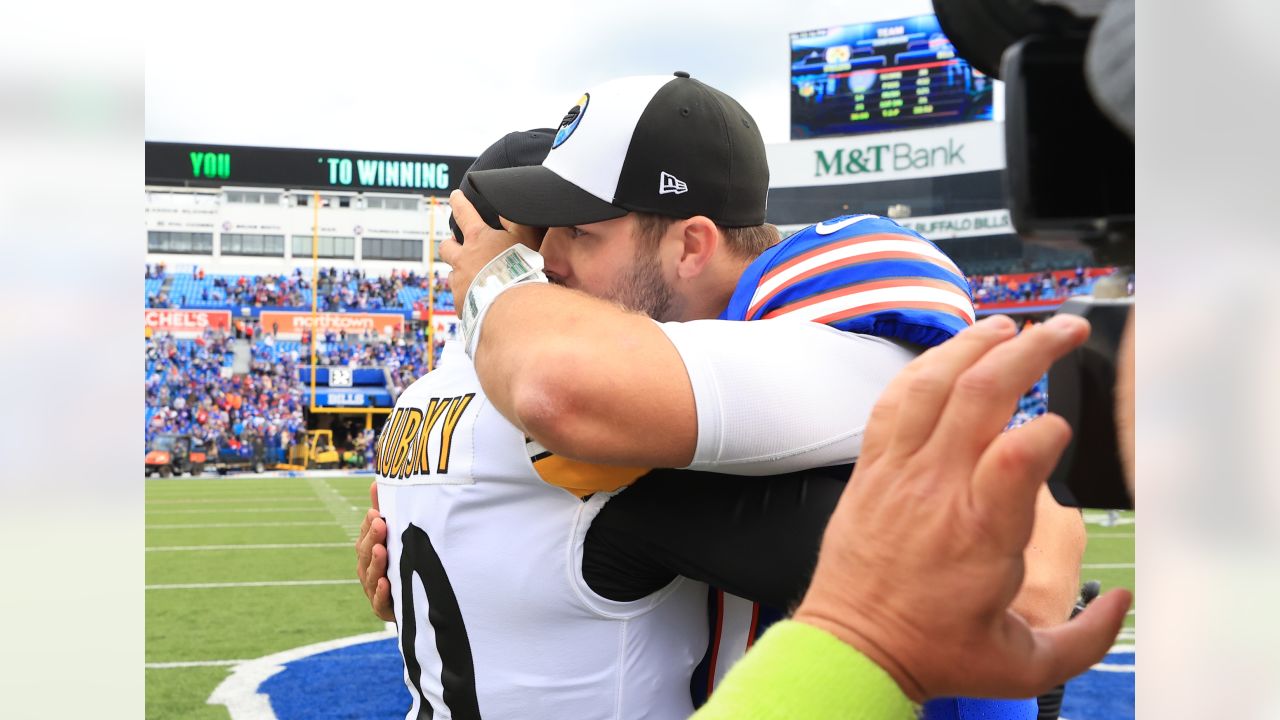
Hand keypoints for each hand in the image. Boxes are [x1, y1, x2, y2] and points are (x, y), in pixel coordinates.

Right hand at [355, 480, 393, 621]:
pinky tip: (385, 583)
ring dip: (376, 562)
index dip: (369, 525)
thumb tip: (375, 482)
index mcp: (370, 551)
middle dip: (372, 538)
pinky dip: (381, 592)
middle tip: (380, 523)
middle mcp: (368, 569)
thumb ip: (384, 512)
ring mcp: (374, 589)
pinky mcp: (384, 608)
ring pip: (371, 575)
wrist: (419, 601)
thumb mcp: (395, 536)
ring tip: (382, 550)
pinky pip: (379, 601)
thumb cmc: (404, 562)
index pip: (366, 535)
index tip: (375, 512)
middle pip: (366, 553)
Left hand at [439, 190, 545, 300]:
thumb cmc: (522, 270)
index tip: (454, 197)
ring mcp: (460, 282)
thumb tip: (504, 213)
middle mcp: (463, 259)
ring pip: (452, 274)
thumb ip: (515, 222)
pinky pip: (461, 298)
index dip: (459, 202)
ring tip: (474, 278)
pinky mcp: (462, 303)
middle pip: (446, 246)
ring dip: (460, 273)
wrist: (513, 306)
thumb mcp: (526, 238)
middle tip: (457, 245)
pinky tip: (481, 300)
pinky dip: (468, 297)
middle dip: (450, 244)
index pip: (464, 213)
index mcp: (478, 239)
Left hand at [793, 314, 1130, 701]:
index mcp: (980, 533)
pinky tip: (947, 356)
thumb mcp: (1025, 667)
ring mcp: (898, 472)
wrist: (851, 648)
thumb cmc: (934, 653)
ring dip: (972, 345)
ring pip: (932, 385)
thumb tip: (1123, 602)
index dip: (1048, 430)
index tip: (1062, 430)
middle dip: (1029, 350)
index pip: (1016, 455)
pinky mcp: (871, 469)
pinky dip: (922, 369)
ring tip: (1007, 325)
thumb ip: (1086, 638)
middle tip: (1064, 330)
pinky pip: (893, 402)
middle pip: (980, 394)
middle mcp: (937, 490)